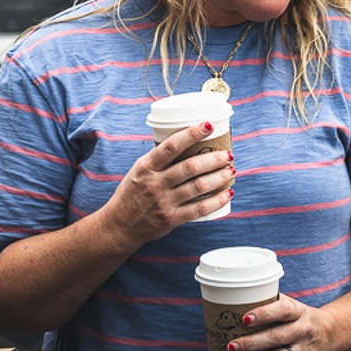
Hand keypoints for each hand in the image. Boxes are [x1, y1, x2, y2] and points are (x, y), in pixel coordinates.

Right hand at [104, 121, 234, 245]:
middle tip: (228, 154)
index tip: (208, 125)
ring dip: (219, 177)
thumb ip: (159, 158)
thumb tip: (187, 141)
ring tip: (231, 170)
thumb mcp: (139, 170)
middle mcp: (155, 183)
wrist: (120, 225)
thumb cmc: (132, 193)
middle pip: (190, 167)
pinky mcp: (171, 219)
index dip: (192, 133)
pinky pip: (199, 209)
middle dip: (214, 159)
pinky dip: (217, 200)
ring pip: (198, 186)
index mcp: (146, 166)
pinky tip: (227, 193)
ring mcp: (164, 202)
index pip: (171, 145)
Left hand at [222, 293, 334, 350]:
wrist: (330, 335)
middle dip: (252, 343)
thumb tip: (236, 298)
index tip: (244, 319)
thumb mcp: (292, 305)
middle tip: (231, 345)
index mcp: (299, 312)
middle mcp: (303, 331)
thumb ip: (270, 302)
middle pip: (277, 338)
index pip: (283, 311)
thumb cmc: (300, 317)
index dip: (264, 314)